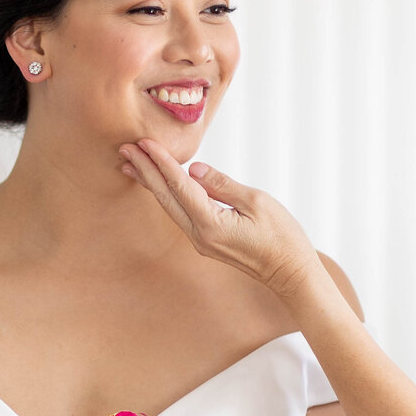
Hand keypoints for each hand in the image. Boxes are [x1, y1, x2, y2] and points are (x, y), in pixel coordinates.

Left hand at [118, 139, 321, 302]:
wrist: (290, 273)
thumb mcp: (257, 203)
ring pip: (170, 207)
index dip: (161, 162)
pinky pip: (180, 214)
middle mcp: (200, 235)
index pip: (180, 186)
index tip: (145, 143)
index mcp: (211, 224)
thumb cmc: (282, 238)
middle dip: (145, 172)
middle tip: (125, 149)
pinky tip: (159, 185)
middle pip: (165, 198)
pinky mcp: (207, 242)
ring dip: (151, 184)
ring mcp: (201, 241)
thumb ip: (222, 185)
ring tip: (131, 165)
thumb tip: (194, 169)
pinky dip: (167, 195)